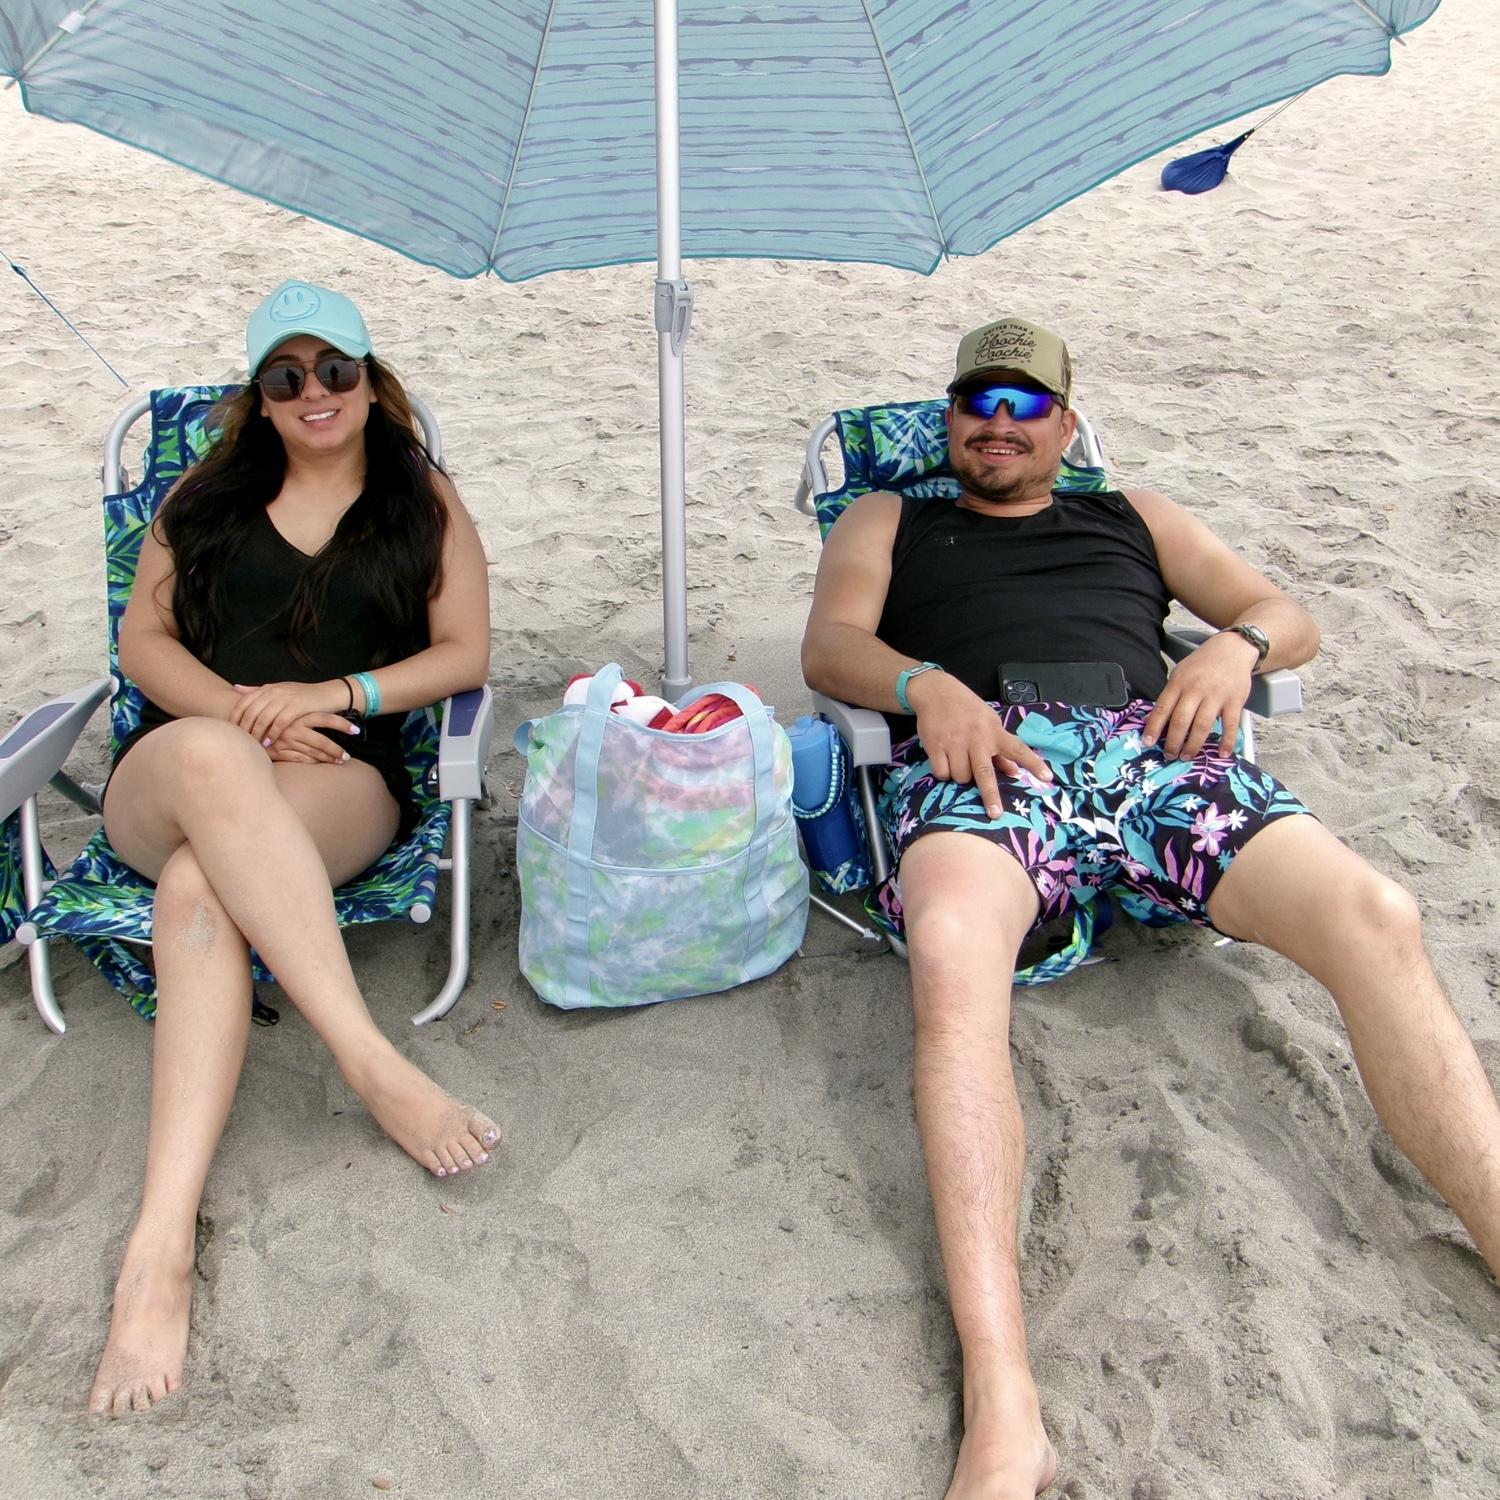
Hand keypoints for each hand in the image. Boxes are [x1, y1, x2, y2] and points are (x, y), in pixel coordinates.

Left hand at [230, 680, 344, 745]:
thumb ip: (257, 690)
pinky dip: (273, 733)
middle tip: (240, 742)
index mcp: (267, 688)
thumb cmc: (302, 696)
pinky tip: (269, 742)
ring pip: (263, 718)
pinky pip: (280, 722)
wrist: (328, 694)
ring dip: (257, 733)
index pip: (243, 703)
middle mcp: (274, 691)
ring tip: (253, 744)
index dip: (235, 718)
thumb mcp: (278, 690)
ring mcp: (286, 698)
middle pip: (251, 711)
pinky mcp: (298, 706)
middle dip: (244, 728)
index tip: (230, 732)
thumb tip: (236, 688)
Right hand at [263, 711, 360, 763]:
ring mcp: (286, 741)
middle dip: (336, 750)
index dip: (342, 724)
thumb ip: (299, 707)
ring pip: (312, 753)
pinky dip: (310, 762)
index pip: (325, 719)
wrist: (241, 720)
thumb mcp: (282, 704)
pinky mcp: (278, 752)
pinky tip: (319, 763)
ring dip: (326, 758)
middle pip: (321, 741)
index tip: (356, 730)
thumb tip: (320, 708)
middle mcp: (294, 728)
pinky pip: (299, 760)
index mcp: (298, 713)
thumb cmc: (266, 711)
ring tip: (339, 762)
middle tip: (347, 757)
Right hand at [909, 672, 1052, 818]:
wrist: (936, 692)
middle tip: (995, 813)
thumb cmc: (967, 709)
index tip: (1047, 778)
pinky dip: (943, 772)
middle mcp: (977, 738)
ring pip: (960, 776)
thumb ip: (1001, 749)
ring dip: (960, 776)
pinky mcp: (936, 746)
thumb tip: (1014, 772)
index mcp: (994, 732)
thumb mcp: (989, 722)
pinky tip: (944, 760)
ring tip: (957, 761)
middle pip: (985, 772)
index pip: (1018, 749)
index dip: (1033, 764)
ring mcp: (955, 742)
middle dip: (990, 795)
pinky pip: (942, 773)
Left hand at [1142, 632, 1256, 759]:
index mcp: (1179, 683)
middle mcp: (1196, 690)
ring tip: (1186, 756)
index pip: (1163, 708)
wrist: (1232, 649)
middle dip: (1173, 742)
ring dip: (1193, 745)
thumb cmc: (1202, 664)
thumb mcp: (1179, 674)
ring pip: (1202, 726)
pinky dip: (1227, 741)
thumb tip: (1151, 719)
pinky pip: (1230, 725)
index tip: (1147, 742)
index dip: (1153, 727)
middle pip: (1181, 720)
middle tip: (1169, 755)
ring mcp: (1216, 696)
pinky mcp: (1235, 701)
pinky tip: (1222, 753)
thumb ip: (1168, 696)